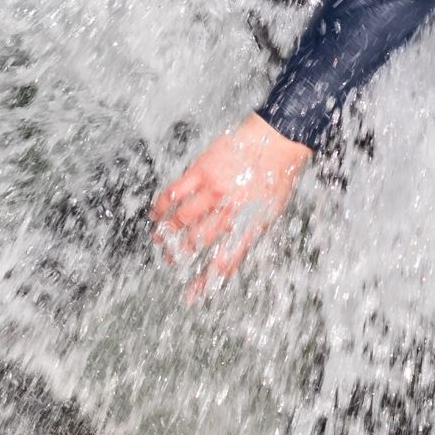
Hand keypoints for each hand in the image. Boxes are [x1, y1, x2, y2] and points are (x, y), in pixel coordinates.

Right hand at [150, 113, 312, 301]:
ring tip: (159, 239)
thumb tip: (227, 259)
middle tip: (169, 260)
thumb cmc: (276, 177)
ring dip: (166, 234)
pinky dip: (161, 205)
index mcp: (250, 224)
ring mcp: (214, 189)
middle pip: (196, 243)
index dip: (205, 281)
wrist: (278, 138)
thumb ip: (247, 236)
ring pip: (180, 220)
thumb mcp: (270, 213)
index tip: (189, 295)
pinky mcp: (202, 169)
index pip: (224, 261)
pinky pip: (174, 192)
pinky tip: (156, 212)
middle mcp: (230, 210)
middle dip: (179, 256)